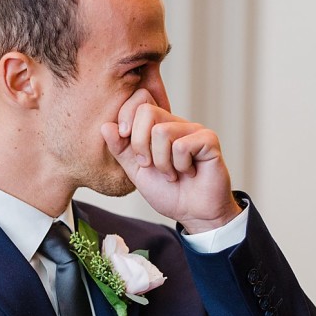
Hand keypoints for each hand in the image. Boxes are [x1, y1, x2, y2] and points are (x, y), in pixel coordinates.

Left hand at [101, 89, 242, 232]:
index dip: (126, 119)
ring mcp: (194, 130)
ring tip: (171, 174)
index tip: (126, 140)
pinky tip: (189, 172)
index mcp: (158, 126)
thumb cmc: (169, 193)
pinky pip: (183, 146)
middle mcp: (176, 123)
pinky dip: (180, 166)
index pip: (139, 101)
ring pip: (162, 131)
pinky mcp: (209, 140)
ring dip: (161, 162)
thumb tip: (106, 126)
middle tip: (149, 165)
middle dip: (140, 144)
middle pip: (147, 111)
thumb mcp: (136, 171)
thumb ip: (121, 149)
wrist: (194, 214)